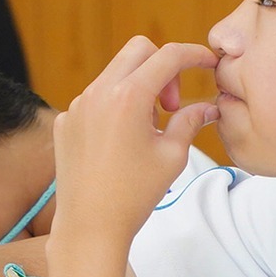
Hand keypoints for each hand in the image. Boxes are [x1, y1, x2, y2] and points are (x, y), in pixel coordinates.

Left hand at [52, 36, 221, 248]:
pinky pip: (95, 98)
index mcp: (129, 97)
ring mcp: (78, 105)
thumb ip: (191, 121)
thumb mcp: (173, 156)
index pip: (168, 57)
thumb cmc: (134, 195)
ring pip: (115, 74)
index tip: (207, 63)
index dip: (194, 55)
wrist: (90, 226)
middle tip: (171, 106)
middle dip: (163, 68)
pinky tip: (121, 142)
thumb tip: (208, 108)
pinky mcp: (66, 121)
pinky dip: (115, 107)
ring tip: (147, 130)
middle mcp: (98, 93)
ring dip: (138, 88)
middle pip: (139, 51)